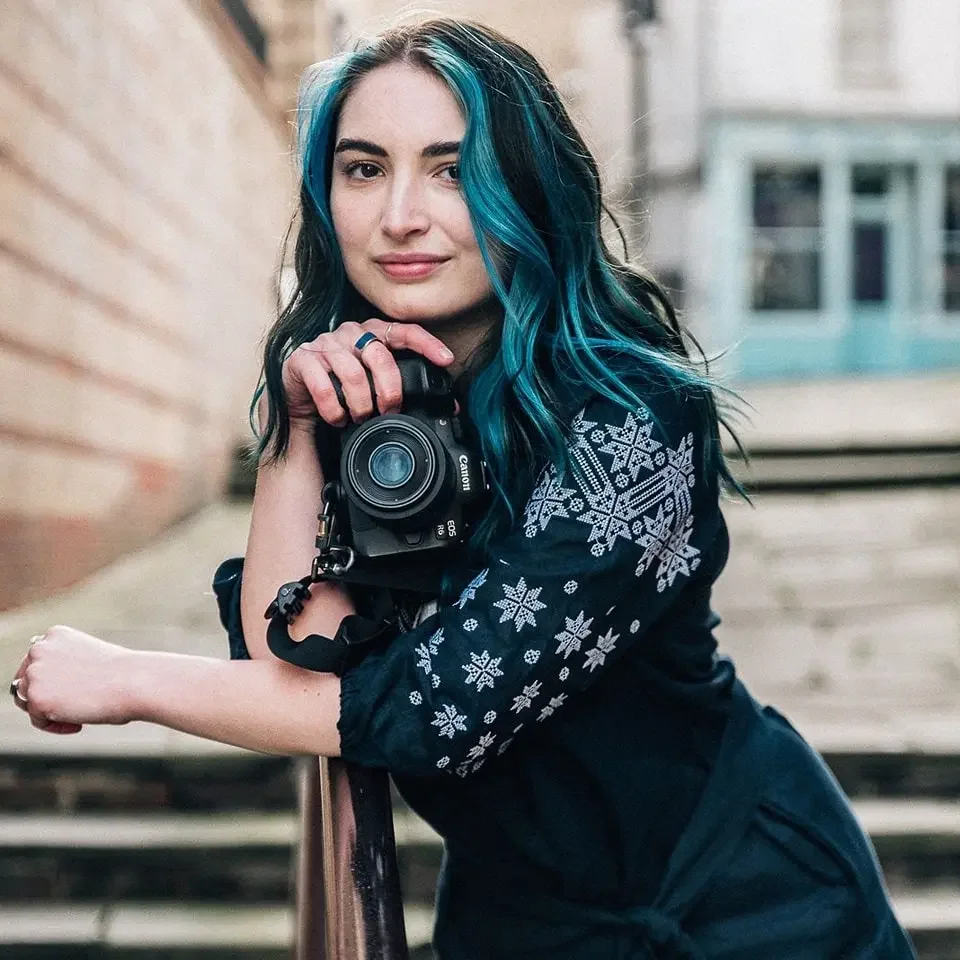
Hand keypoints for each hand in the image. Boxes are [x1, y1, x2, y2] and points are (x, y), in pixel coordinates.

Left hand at [10, 626, 139, 731]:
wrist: (135, 681)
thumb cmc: (124, 674)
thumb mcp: (90, 660)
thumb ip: (68, 668)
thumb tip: (55, 689)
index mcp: (56, 635)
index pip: (38, 661)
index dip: (52, 680)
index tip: (74, 691)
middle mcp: (40, 649)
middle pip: (26, 680)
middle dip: (45, 696)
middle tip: (71, 708)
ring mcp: (35, 672)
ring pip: (27, 699)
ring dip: (47, 711)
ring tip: (76, 716)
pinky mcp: (36, 697)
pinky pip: (37, 718)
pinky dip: (54, 725)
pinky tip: (78, 723)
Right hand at [282, 319, 453, 426]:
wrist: (300, 397)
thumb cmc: (344, 389)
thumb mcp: (377, 386)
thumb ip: (407, 389)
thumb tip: (450, 407)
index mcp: (373, 333)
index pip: (404, 331)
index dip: (426, 344)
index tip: (446, 360)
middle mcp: (349, 333)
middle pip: (380, 355)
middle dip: (390, 390)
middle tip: (390, 411)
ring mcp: (324, 344)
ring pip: (353, 373)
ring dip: (361, 404)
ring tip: (360, 418)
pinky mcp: (301, 360)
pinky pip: (322, 385)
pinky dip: (333, 408)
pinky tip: (338, 418)